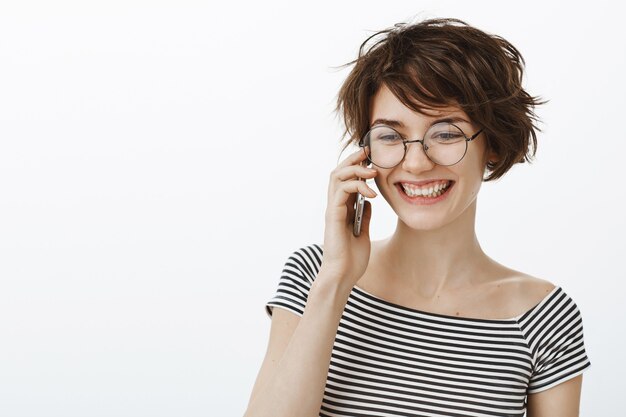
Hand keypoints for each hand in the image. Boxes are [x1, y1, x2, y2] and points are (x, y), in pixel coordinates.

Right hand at [320, 147, 377, 288]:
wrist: (343, 276)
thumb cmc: (352, 259)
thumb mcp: (363, 232)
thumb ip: (364, 215)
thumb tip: (368, 201)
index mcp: (342, 209)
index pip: (346, 179)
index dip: (357, 165)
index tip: (372, 156)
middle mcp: (335, 206)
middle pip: (338, 172)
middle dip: (354, 159)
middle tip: (370, 151)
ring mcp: (333, 210)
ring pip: (337, 177)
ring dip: (355, 169)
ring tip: (373, 171)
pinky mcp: (333, 216)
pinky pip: (341, 192)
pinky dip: (356, 187)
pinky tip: (371, 193)